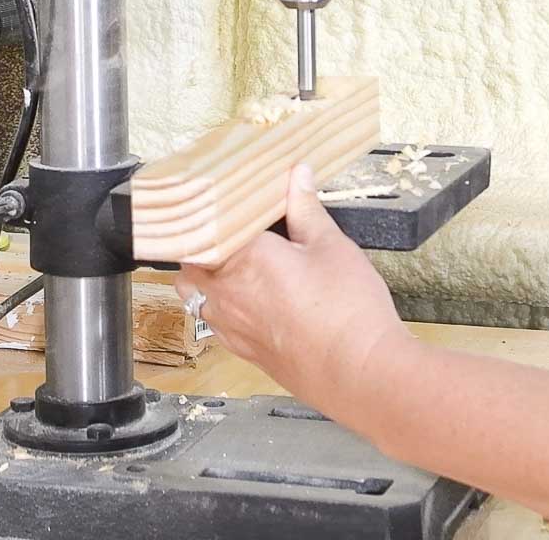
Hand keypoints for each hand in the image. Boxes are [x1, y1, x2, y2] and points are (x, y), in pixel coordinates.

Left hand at [174, 165, 412, 426]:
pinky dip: (220, 304)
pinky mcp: (242, 350)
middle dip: (206, 241)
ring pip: (194, 293)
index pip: (209, 224)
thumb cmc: (346, 309)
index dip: (216, 208)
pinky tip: (251, 297)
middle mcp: (224, 293)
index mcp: (242, 258)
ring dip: (206, 274)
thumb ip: (307, 209)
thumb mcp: (331, 245)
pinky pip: (212, 321)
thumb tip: (297, 176)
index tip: (230, 194)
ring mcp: (229, 325)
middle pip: (190, 260)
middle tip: (233, 225)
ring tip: (238, 260)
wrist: (358, 371)